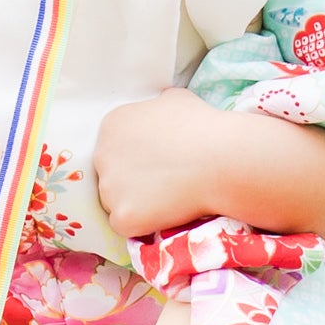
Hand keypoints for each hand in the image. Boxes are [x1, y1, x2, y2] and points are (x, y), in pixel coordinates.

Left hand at [91, 88, 247, 240]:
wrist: (222, 159)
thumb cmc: (203, 126)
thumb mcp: (175, 99)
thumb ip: (157, 105)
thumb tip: (160, 107)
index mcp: (112, 125)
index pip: (114, 148)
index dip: (137, 158)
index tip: (159, 162)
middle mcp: (102, 155)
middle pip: (110, 175)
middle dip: (132, 180)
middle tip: (163, 182)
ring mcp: (110, 189)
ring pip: (115, 202)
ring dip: (136, 202)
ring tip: (168, 198)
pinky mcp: (123, 216)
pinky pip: (125, 225)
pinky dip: (142, 224)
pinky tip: (165, 213)